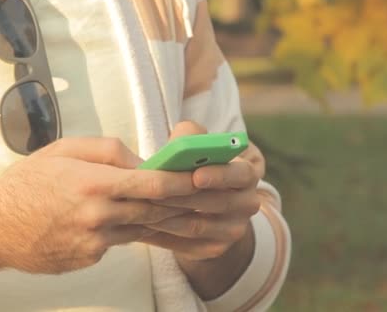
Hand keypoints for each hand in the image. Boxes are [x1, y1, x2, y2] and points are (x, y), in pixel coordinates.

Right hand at [0, 138, 195, 273]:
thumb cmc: (26, 183)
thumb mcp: (64, 150)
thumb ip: (108, 151)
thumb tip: (142, 162)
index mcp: (94, 183)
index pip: (152, 184)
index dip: (184, 182)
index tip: (205, 177)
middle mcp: (98, 216)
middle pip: (156, 211)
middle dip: (187, 204)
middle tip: (210, 197)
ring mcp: (95, 242)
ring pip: (143, 228)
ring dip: (167, 220)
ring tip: (191, 212)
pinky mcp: (90, 257)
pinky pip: (121, 240)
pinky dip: (131, 229)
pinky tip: (134, 220)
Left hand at [140, 122, 262, 260]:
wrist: (201, 200)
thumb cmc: (193, 165)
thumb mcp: (195, 145)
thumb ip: (189, 137)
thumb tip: (177, 145)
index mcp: (246, 175)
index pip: (242, 174)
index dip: (220, 175)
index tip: (196, 176)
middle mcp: (247, 204)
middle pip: (217, 203)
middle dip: (182, 197)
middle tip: (152, 193)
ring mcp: (233, 230)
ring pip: (197, 226)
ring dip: (166, 217)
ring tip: (140, 208)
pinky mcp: (215, 248)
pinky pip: (187, 245)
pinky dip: (163, 235)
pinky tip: (141, 225)